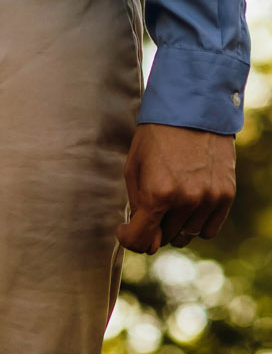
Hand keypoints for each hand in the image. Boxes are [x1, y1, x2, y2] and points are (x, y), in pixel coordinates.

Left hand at [117, 124, 235, 253]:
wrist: (194, 109)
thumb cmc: (156, 139)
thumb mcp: (133, 171)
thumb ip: (137, 209)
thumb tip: (149, 244)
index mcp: (158, 194)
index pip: (141, 241)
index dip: (129, 238)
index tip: (127, 228)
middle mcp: (187, 199)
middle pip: (163, 238)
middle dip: (153, 226)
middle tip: (153, 204)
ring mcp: (209, 197)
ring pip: (186, 235)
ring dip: (175, 225)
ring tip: (173, 199)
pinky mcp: (227, 193)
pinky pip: (209, 229)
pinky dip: (197, 223)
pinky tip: (190, 206)